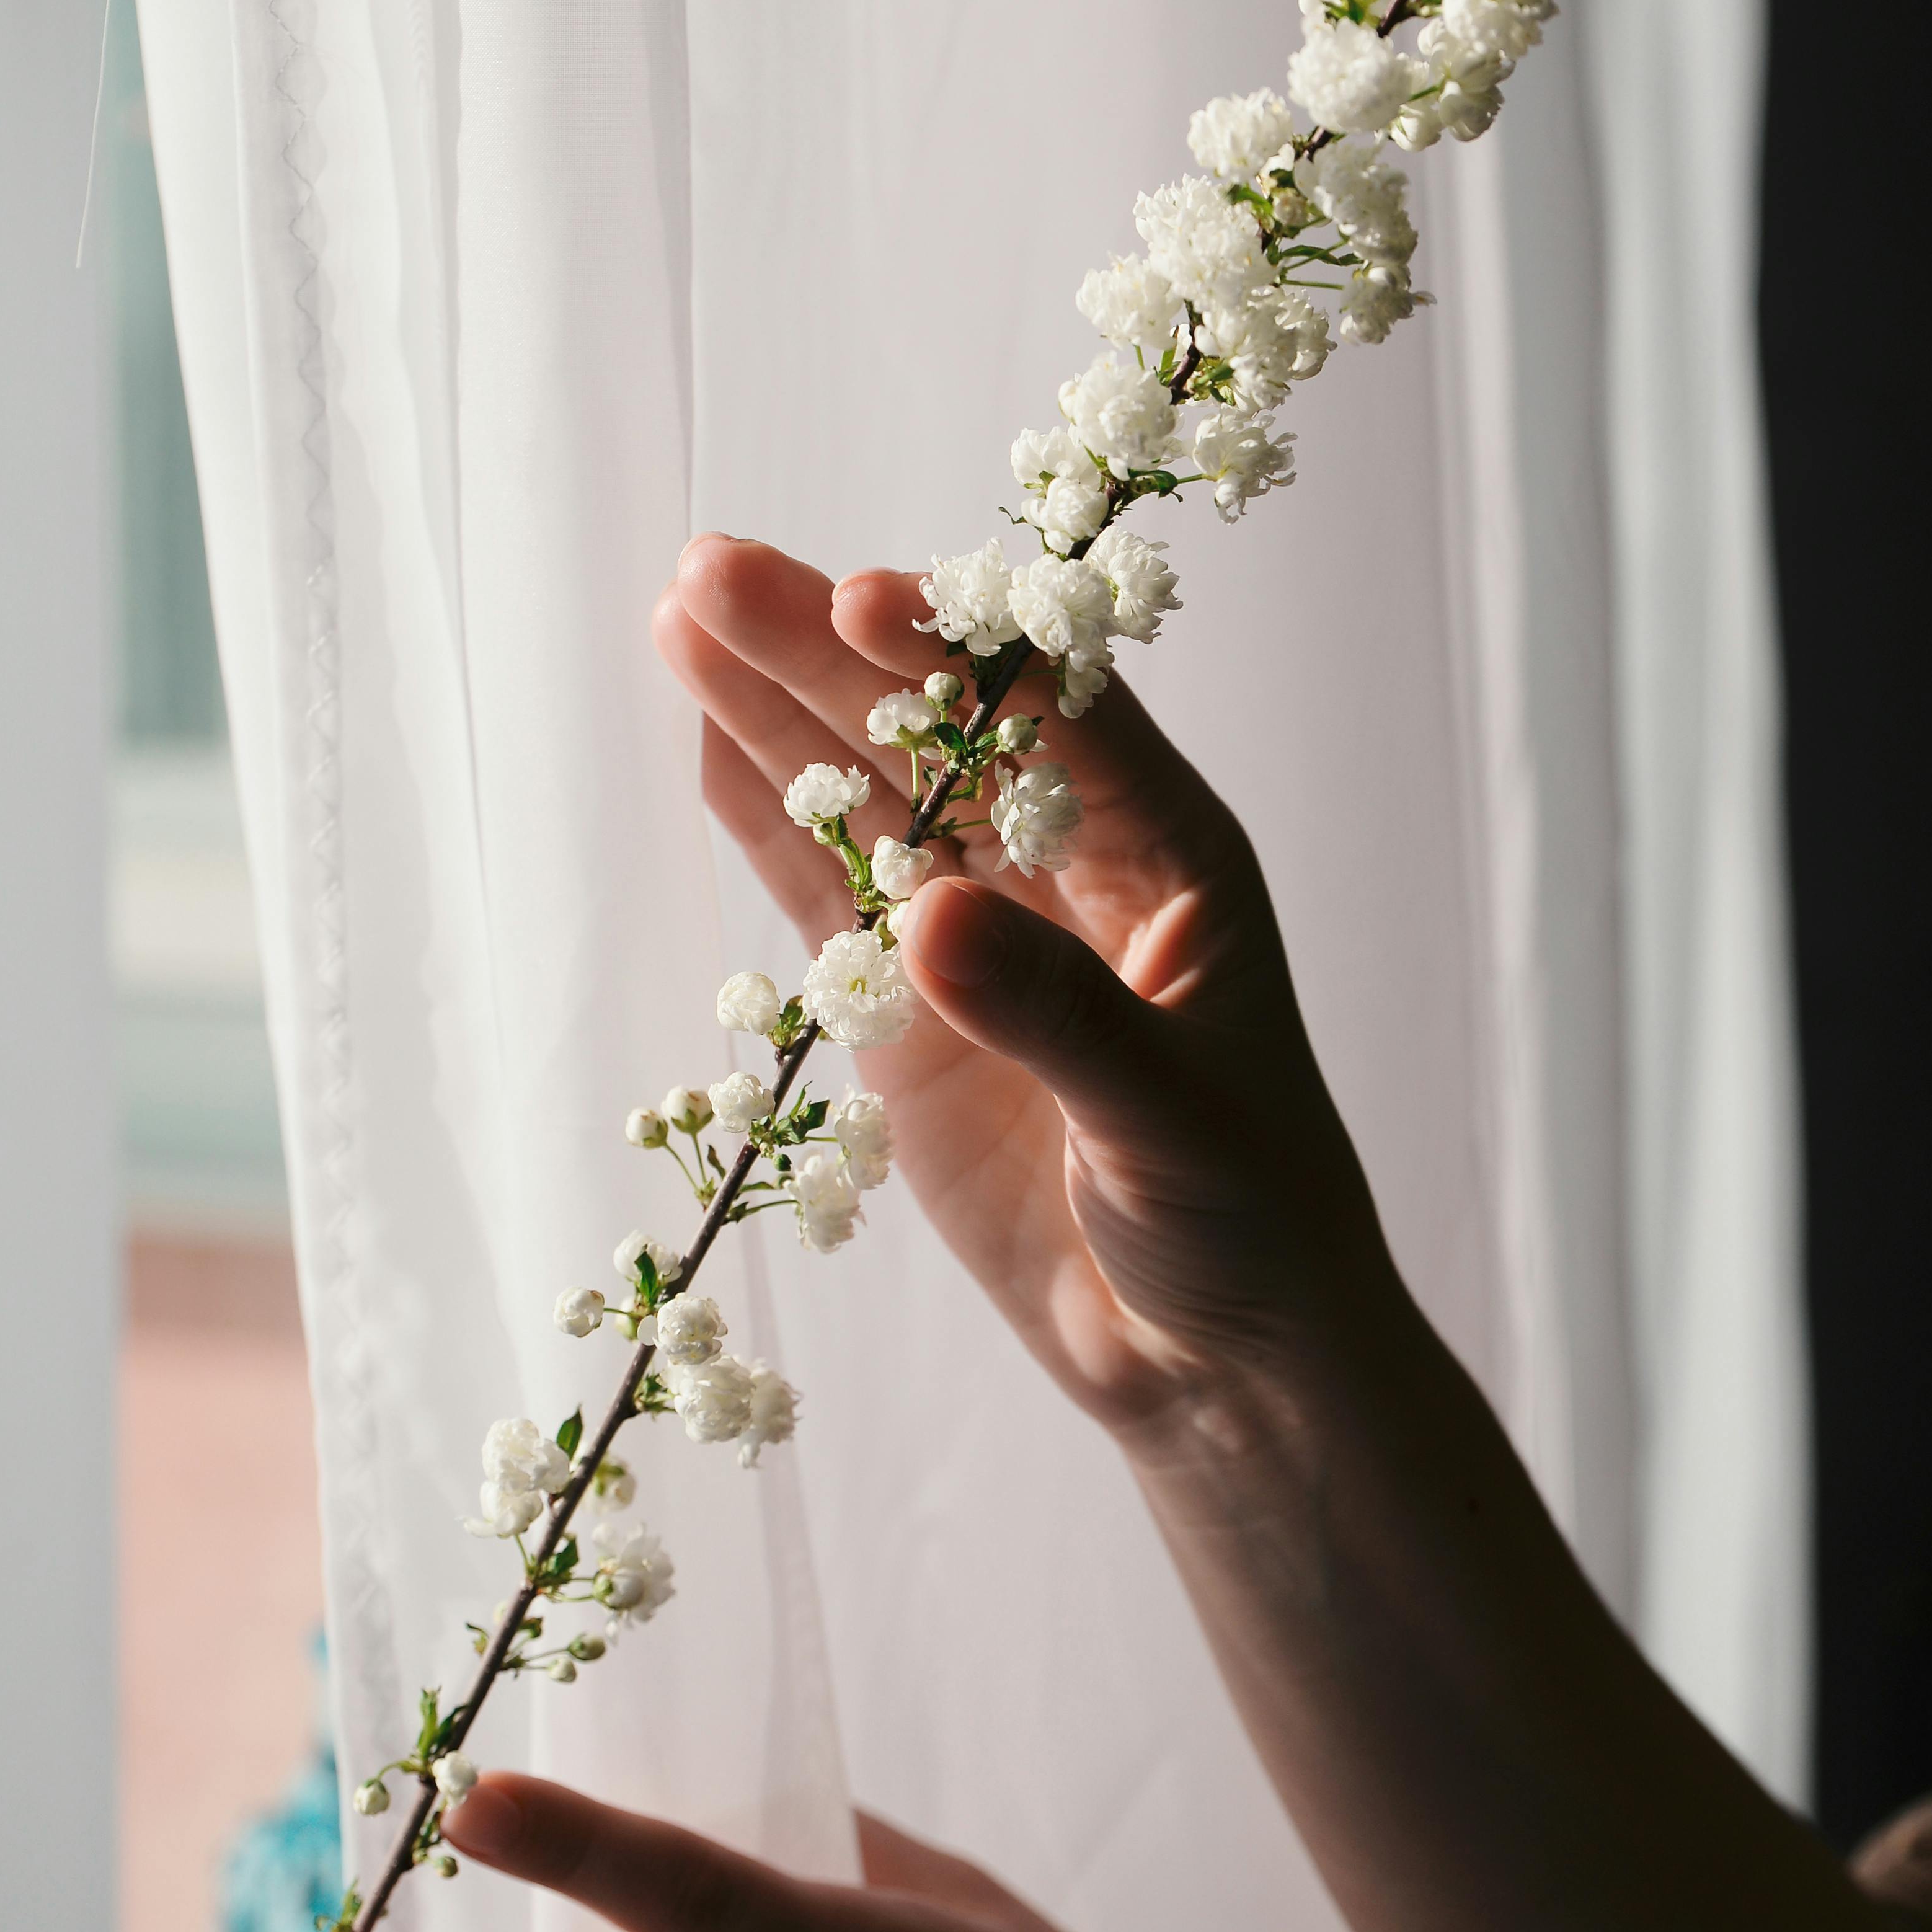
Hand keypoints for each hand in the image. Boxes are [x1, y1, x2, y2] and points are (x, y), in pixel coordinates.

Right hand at [653, 535, 1405, 1426]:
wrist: (1217, 1358)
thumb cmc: (1250, 1218)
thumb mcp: (1173, 1121)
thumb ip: (1058, 1018)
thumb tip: (926, 918)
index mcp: (1169, 855)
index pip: (1056, 718)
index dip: (957, 653)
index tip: (860, 601)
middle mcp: (1069, 868)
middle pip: (934, 732)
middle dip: (828, 652)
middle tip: (713, 572)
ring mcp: (980, 936)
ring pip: (866, 796)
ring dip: (776, 708)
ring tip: (682, 613)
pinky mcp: (910, 1017)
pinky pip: (827, 897)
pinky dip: (769, 821)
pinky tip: (707, 737)